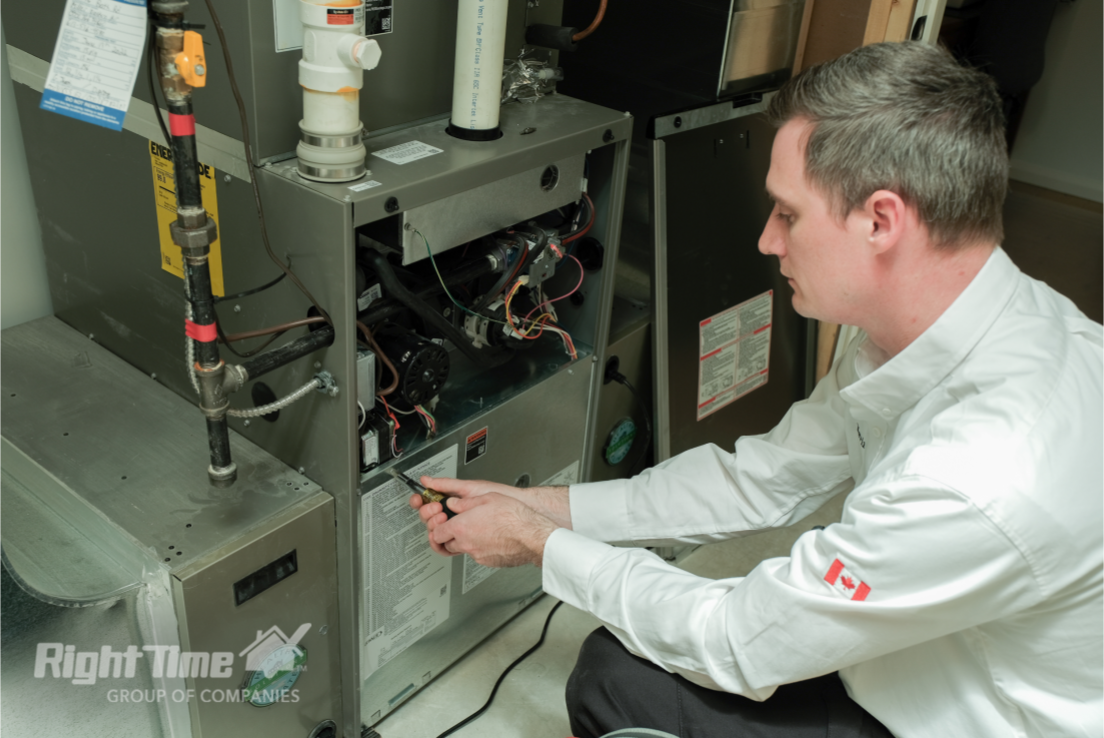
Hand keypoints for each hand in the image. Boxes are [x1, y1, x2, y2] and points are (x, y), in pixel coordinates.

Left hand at [426, 492, 557, 567]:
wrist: (532, 536)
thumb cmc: (514, 517)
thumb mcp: (486, 498)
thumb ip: (464, 502)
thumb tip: (453, 504)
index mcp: (462, 527)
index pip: (437, 532)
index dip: (436, 528)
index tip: (440, 523)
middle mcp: (467, 543)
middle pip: (445, 545)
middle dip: (446, 537)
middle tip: (451, 529)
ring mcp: (478, 554)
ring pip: (462, 551)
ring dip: (462, 542)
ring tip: (473, 532)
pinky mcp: (489, 561)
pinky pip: (478, 555)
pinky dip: (479, 547)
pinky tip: (489, 538)